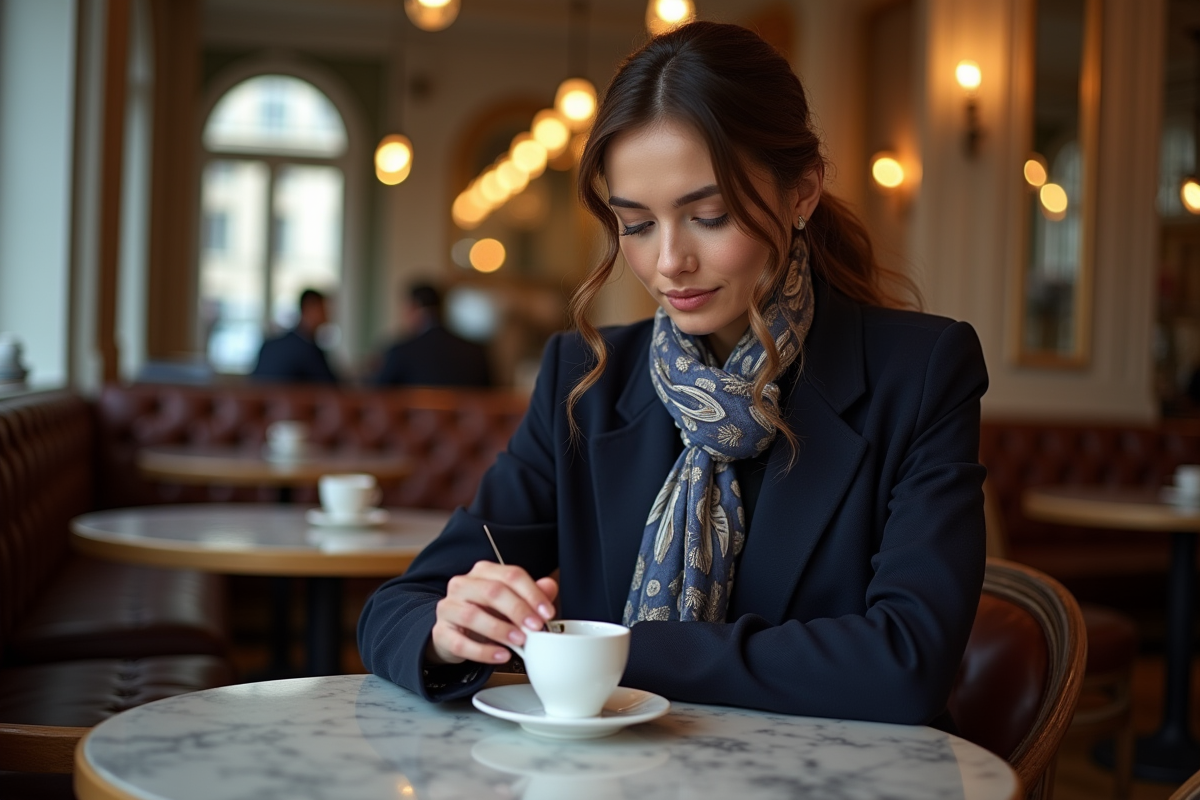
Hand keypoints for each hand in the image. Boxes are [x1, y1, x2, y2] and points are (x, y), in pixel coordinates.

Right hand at [426, 561, 558, 665]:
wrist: (455, 634)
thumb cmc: (487, 614)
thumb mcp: (510, 603)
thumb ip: (531, 595)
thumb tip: (550, 586)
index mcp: (483, 572)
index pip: (511, 575)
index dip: (532, 593)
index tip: (548, 613)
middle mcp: (462, 584)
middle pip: (492, 591)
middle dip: (518, 610)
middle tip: (536, 627)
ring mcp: (448, 608)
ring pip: (472, 615)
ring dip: (500, 629)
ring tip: (520, 642)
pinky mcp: (440, 632)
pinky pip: (460, 642)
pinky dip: (483, 651)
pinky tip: (501, 656)